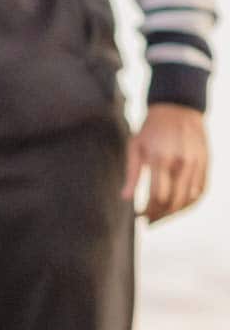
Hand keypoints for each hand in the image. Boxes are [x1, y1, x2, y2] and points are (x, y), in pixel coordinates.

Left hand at [123, 104, 209, 221]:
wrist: (178, 108)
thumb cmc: (151, 129)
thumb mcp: (135, 147)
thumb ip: (132, 174)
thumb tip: (125, 198)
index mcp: (161, 158)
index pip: (157, 196)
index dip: (148, 211)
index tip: (139, 216)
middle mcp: (182, 162)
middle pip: (174, 201)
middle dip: (160, 216)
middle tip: (149, 221)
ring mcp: (196, 163)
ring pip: (189, 200)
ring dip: (174, 213)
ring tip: (161, 217)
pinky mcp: (205, 163)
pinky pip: (201, 191)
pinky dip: (190, 203)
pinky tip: (177, 207)